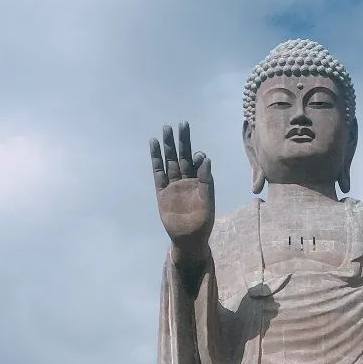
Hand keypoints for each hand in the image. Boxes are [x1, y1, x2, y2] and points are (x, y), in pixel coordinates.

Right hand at [150, 121, 214, 259]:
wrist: (189, 239)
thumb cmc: (203, 222)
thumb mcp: (208, 202)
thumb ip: (207, 181)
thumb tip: (206, 159)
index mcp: (200, 181)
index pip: (197, 163)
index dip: (197, 156)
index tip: (198, 155)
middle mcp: (186, 180)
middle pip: (182, 156)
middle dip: (181, 141)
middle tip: (180, 124)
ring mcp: (173, 184)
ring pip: (170, 161)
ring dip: (168, 146)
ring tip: (165, 130)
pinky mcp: (162, 191)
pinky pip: (158, 172)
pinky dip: (156, 159)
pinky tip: (154, 146)